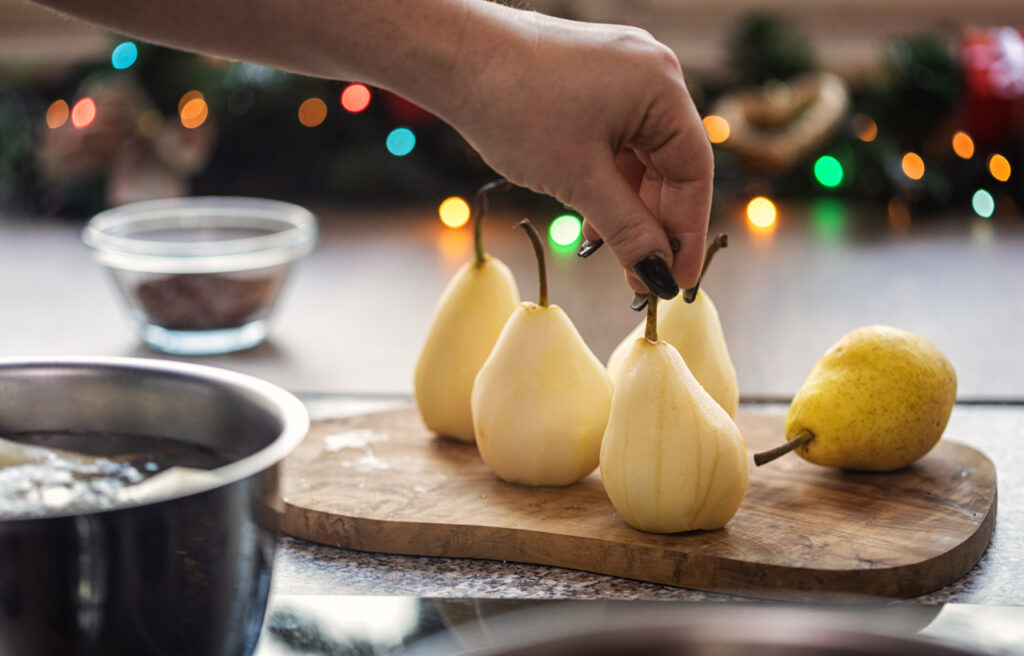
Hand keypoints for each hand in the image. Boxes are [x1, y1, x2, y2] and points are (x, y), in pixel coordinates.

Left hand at [444, 5, 712, 297]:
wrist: (454, 57)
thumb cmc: (515, 106)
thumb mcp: (579, 180)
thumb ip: (628, 231)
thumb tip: (659, 276)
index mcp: (663, 87)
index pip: (693, 172)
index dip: (688, 232)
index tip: (678, 281)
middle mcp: (652, 74)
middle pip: (669, 166)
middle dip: (654, 226)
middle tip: (641, 280)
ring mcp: (622, 75)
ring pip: (640, 158)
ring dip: (628, 209)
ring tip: (616, 259)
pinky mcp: (592, 82)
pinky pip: (615, 142)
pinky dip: (607, 183)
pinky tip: (594, 222)